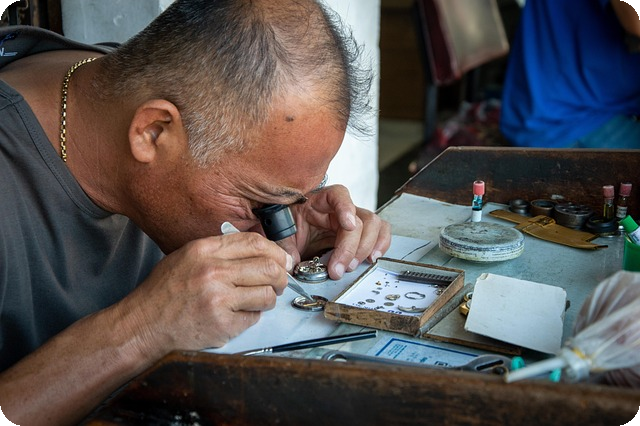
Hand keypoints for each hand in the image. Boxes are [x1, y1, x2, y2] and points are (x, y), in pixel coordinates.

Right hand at [117, 232, 290, 355]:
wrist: (144, 324)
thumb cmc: (165, 292)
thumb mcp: (187, 256)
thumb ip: (221, 250)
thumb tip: (261, 251)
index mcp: (205, 250)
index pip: (255, 243)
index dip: (276, 251)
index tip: (282, 260)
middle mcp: (213, 272)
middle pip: (269, 267)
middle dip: (281, 276)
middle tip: (279, 282)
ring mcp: (219, 299)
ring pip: (267, 295)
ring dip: (268, 299)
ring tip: (256, 301)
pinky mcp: (222, 324)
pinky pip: (253, 318)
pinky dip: (250, 317)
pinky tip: (236, 315)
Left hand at [279, 184, 391, 279]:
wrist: (291, 229)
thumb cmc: (289, 223)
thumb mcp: (282, 231)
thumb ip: (285, 245)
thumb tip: (292, 261)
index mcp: (321, 199)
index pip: (339, 195)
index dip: (346, 208)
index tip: (348, 225)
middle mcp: (341, 207)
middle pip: (361, 219)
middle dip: (352, 247)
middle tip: (338, 268)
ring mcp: (353, 220)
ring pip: (375, 226)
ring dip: (366, 249)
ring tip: (352, 266)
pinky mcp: (360, 233)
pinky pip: (380, 233)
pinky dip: (380, 246)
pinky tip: (371, 258)